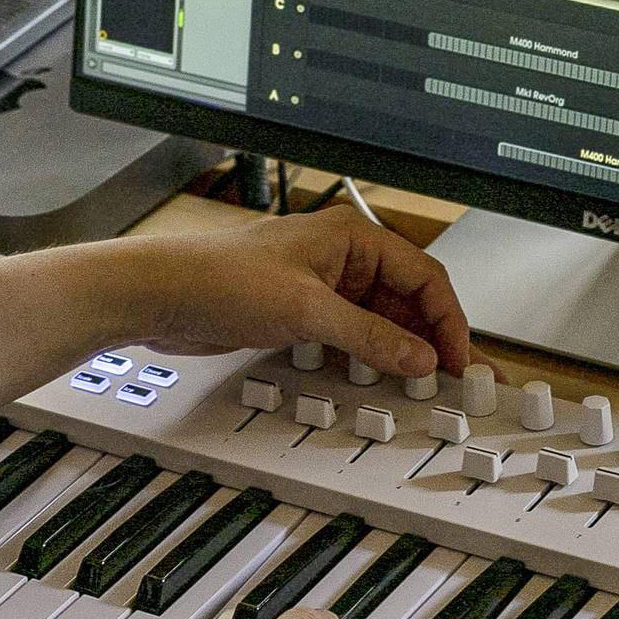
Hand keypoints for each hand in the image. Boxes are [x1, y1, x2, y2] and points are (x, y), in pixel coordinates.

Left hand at [119, 207, 470, 379]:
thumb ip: (369, 336)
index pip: (424, 275)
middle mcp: (340, 257)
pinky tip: (381, 378)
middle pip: (407, 299)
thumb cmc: (217, 277)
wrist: (159, 294)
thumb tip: (418, 356)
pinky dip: (370, 356)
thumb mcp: (306, 310)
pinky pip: (352, 334)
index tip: (459, 359)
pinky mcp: (300, 312)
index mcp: (351, 236)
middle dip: (432, 337)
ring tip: (427, 383)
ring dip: (402, 350)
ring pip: (381, 319)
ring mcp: (320, 285)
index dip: (448, 320)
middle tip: (458, 377)